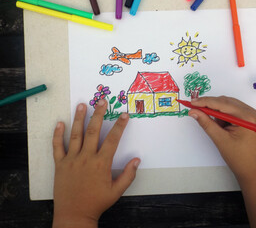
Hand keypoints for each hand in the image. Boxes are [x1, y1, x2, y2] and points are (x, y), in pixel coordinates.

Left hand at [52, 99, 139, 227]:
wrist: (74, 215)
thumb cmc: (96, 203)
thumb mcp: (117, 191)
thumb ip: (128, 175)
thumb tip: (137, 160)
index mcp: (101, 163)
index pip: (113, 139)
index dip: (119, 125)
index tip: (123, 115)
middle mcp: (86, 157)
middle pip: (93, 131)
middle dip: (98, 114)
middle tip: (101, 101)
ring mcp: (71, 160)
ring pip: (75, 135)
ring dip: (79, 118)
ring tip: (82, 105)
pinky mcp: (60, 164)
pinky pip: (57, 147)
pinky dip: (57, 134)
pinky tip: (60, 123)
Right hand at [188, 96, 255, 180]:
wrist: (252, 170)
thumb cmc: (240, 158)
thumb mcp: (220, 139)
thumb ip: (206, 123)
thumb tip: (194, 112)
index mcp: (246, 117)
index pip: (221, 103)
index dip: (205, 102)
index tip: (191, 103)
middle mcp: (250, 112)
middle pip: (225, 101)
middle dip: (210, 106)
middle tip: (195, 110)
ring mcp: (249, 115)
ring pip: (227, 106)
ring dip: (216, 113)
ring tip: (215, 127)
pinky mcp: (246, 119)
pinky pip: (231, 112)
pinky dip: (222, 117)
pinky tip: (220, 127)